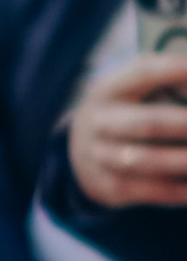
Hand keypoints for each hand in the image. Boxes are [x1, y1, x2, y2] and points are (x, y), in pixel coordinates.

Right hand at [68, 53, 186, 212]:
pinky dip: (181, 190)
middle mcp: (99, 123)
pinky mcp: (110, 188)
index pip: (143, 72)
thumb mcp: (133, 89)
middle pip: (148, 123)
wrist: (83, 153)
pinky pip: (151, 190)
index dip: (175, 70)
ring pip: (148, 162)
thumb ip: (168, 82)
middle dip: (185, 125)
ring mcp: (100, 158)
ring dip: (184, 161)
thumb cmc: (126, 111)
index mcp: (109, 89)